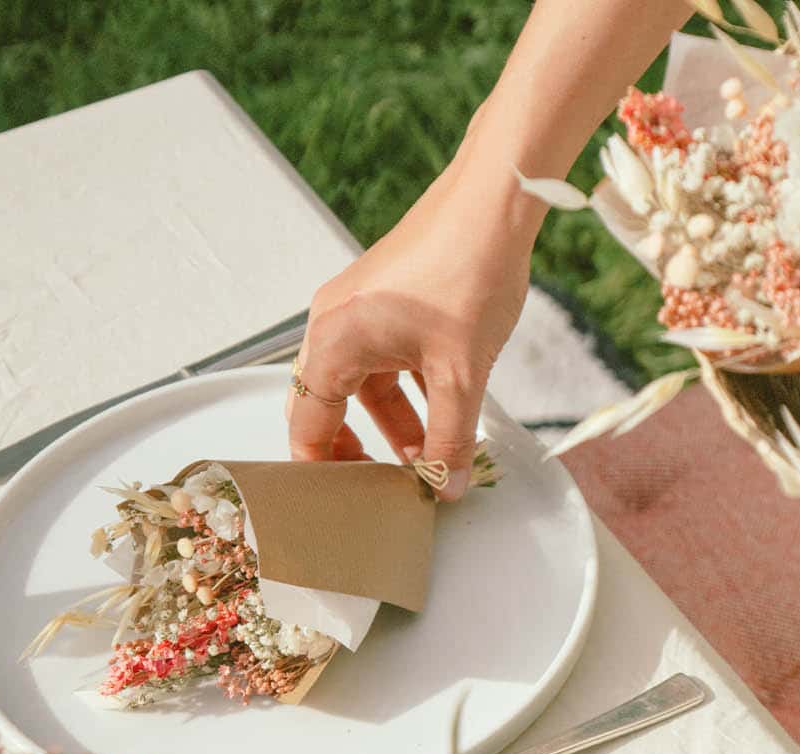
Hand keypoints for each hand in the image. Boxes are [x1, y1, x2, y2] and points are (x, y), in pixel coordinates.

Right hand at [287, 151, 544, 499]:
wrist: (492, 201)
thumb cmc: (469, 271)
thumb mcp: (463, 371)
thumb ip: (452, 437)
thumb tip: (446, 488)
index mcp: (334, 340)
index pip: (307, 424)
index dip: (323, 470)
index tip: (345, 505)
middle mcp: (332, 322)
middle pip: (328, 405)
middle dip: (358, 450)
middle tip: (384, 491)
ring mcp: (357, 308)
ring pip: (363, 384)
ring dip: (393, 423)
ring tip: (427, 461)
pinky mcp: (384, 299)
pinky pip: (382, 359)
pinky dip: (406, 390)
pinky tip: (443, 413)